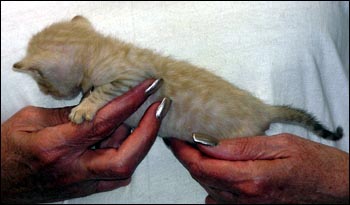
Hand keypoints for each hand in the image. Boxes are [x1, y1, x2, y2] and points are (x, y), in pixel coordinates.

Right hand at [1, 79, 167, 202]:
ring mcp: (80, 184)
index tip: (149, 86)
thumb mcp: (29, 119)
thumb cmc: (6, 149)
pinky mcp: (84, 190)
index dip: (130, 102)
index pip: (103, 122)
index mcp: (56, 145)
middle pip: (125, 157)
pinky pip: (116, 176)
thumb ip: (68, 113)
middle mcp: (73, 169)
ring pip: (125, 167)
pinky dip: (127, 155)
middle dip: (149, 131)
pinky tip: (123, 139)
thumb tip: (99, 105)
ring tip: (139, 117)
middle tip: (160, 106)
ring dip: (138, 140)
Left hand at [166, 133, 348, 203]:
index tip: (174, 136)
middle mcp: (245, 197)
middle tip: (177, 139)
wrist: (336, 188)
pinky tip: (211, 169)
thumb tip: (209, 142)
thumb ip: (242, 146)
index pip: (203, 165)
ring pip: (207, 187)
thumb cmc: (316, 164)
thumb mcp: (281, 145)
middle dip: (185, 157)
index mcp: (251, 178)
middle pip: (201, 177)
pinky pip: (219, 198)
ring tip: (189, 149)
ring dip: (196, 168)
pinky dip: (210, 182)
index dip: (183, 151)